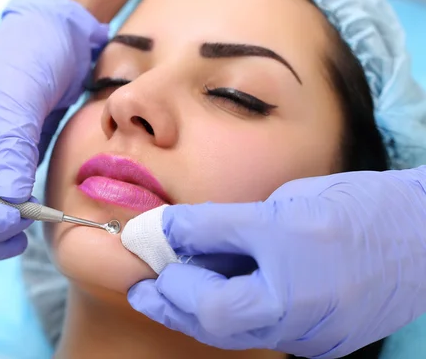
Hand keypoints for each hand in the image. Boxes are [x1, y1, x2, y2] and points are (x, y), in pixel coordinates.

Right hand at [0, 0, 106, 261]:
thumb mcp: (18, 95)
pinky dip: (11, 218)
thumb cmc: (30, 52)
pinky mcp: (0, 165)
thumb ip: (10, 147)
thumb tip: (8, 201)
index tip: (9, 222)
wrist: (59, 38)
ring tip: (26, 234)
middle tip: (20, 234)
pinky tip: (34, 219)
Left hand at [126, 168, 425, 356]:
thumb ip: (218, 224)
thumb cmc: (358, 209)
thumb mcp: (280, 207)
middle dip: (174, 302)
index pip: (208, 301)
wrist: (424, 232)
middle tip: (146, 284)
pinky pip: (262, 328)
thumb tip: (168, 230)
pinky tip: (219, 288)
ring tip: (173, 285)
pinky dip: (232, 310)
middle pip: (216, 326)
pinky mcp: (321, 337)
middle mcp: (298, 325)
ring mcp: (312, 336)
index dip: (172, 278)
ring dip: (198, 308)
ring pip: (236, 330)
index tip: (148, 253)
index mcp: (289, 291)